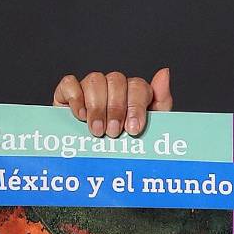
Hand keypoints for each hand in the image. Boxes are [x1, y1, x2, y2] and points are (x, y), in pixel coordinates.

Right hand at [51, 67, 172, 137]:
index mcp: (135, 92)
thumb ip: (161, 100)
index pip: (138, 86)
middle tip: (114, 133)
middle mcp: (113, 86)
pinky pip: (70, 83)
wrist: (98, 160)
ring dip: (97, 107)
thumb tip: (164, 72)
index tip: (133, 129)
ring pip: (95, 80)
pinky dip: (75, 98)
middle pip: (116, 81)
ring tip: (97, 130)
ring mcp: (91, 87)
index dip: (136, 106)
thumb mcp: (151, 127)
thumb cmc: (127, 143)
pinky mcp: (68, 92)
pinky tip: (81, 116)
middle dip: (116, 109)